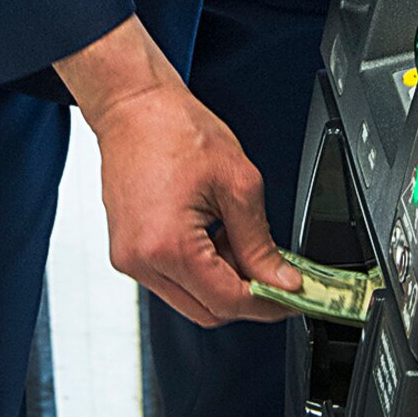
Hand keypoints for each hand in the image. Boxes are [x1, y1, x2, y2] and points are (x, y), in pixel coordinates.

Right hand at [55, 16, 299, 326]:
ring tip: (236, 238)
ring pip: (189, 299)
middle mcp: (141, 261)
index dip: (267, 303)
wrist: (134, 105)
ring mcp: (129, 259)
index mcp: (168, 246)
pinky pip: (170, 280)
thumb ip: (260, 242)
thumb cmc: (176, 128)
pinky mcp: (126, 252)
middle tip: (273, 269)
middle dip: (245, 295)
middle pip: (206, 311)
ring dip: (220, 281)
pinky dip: (198, 269)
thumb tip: (281, 280)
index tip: (291, 295)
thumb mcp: (237, 181)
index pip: (227, 302)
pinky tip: (212, 235)